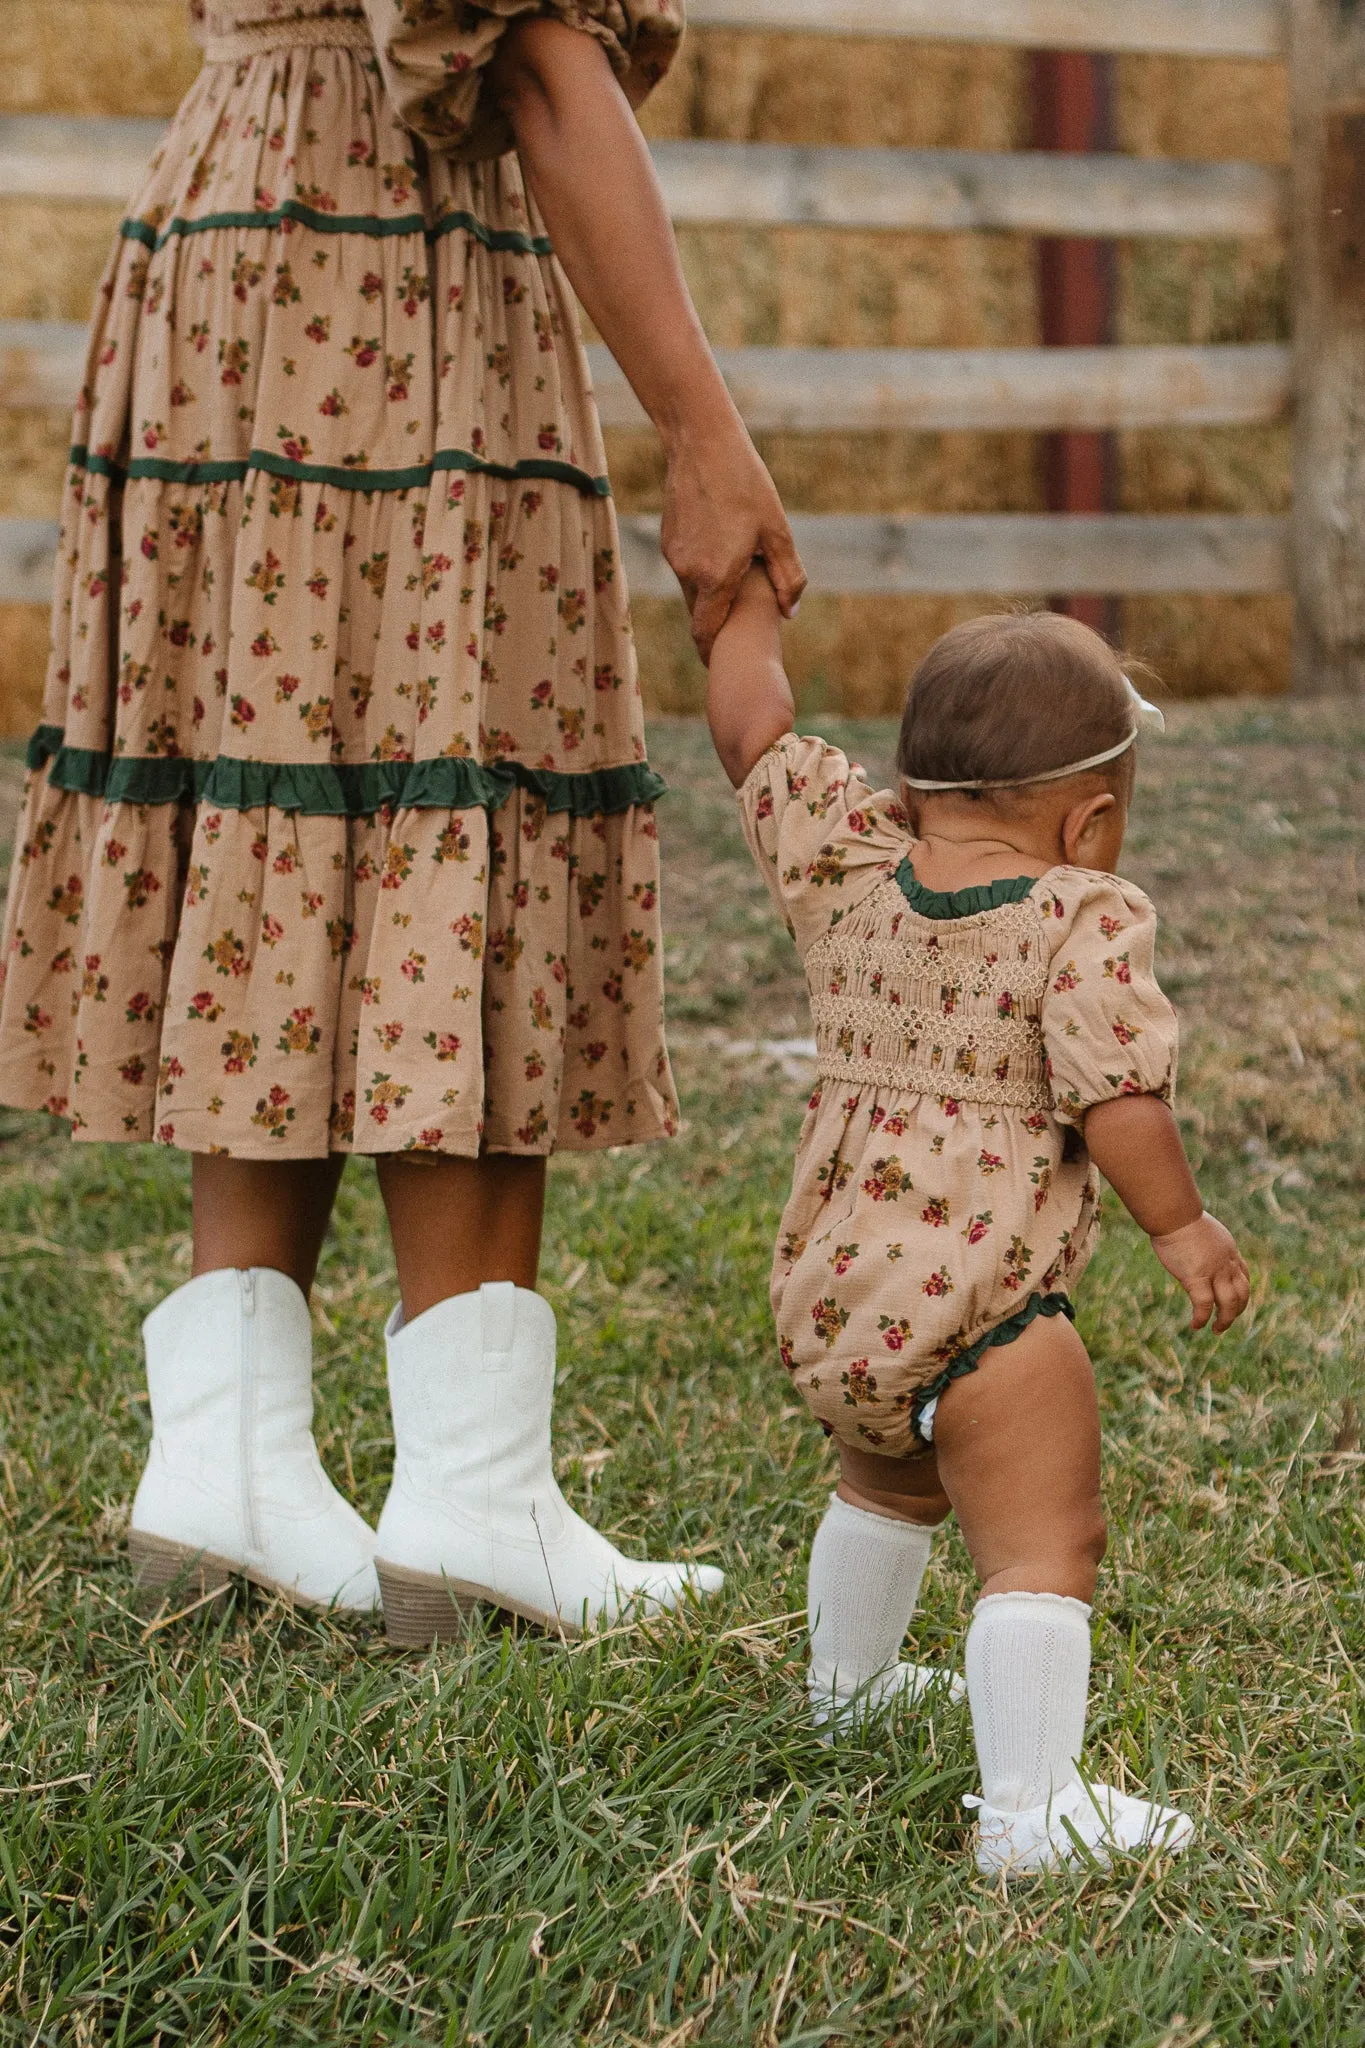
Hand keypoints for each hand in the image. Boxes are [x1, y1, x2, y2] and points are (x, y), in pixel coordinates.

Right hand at [661, 420, 804, 662]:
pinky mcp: (668, 541)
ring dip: (712, 591)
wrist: (702, 444)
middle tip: (741, 621)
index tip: (720, 664)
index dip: (712, 653)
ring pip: (693, 589)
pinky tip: (721, 543)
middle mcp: (688, 572)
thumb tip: (789, 613)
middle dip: (718, 622)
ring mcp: (674, 556)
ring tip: (738, 571)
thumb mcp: (778, 531)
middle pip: (701, 614)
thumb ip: (788, 578)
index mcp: (716, 577)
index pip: (707, 633)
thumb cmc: (747, 485)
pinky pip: (686, 567)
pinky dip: (702, 568)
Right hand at [1150, 1211, 1248, 1333]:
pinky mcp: (1197, 1278)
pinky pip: (1204, 1305)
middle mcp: (1227, 1263)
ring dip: (1225, 1320)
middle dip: (1237, 1310)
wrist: (1174, 1214)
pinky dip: (1202, 1318)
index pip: (1243, 1275)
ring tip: (1216, 1330)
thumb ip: (1204, 1243)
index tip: (1235, 1301)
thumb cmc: (1179, 1216)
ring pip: (1229, 1303)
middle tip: (1225, 1321)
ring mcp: (1214, 1271)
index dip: (1241, 1291)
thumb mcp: (1201, 1229)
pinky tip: (1196, 1325)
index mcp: (1228, 1251)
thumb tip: (1193, 1245)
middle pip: (1242, 1293)